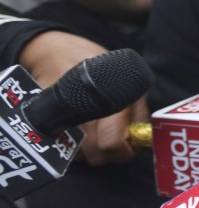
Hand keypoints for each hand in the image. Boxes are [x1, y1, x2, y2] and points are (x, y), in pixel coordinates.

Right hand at [18, 31, 142, 163]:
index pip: (112, 142)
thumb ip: (137, 112)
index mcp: (109, 100)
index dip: (122, 152)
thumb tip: (142, 139)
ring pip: (78, 155)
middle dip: (107, 154)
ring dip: (88, 151)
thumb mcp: (128, 83)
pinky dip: (71, 145)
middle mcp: (84, 111)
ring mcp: (62, 116)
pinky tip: (79, 132)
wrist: (57, 52)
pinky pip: (60, 146)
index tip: (126, 149)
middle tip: (112, 143)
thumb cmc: (99, 67)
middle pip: (95, 154)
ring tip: (94, 134)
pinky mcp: (46, 119)